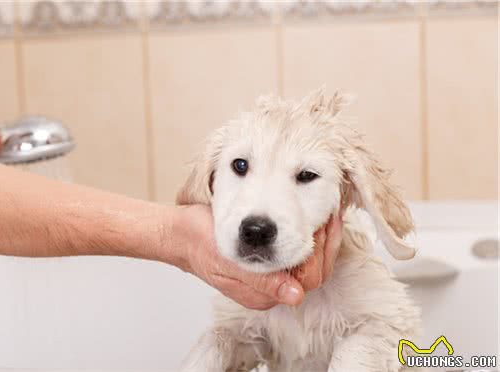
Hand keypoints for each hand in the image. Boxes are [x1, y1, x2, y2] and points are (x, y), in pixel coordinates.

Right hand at [171, 204, 342, 309]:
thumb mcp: (229, 261)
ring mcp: (269, 276)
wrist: (180, 233)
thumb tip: (294, 297)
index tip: (322, 225)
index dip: (321, 254)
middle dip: (325, 245)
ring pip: (309, 263)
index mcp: (262, 295)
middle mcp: (270, 289)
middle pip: (313, 274)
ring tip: (327, 212)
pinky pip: (298, 253)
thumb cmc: (199, 242)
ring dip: (320, 240)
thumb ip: (262, 281)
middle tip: (330, 214)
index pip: (309, 281)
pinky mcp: (267, 261)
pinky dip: (308, 235)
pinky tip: (311, 217)